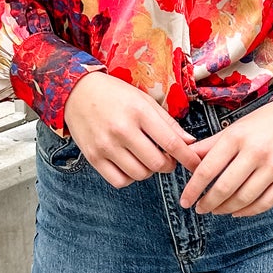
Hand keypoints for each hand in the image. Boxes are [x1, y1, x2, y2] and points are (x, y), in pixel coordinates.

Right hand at [62, 72, 201, 186]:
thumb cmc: (115, 94)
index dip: (188, 158)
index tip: (196, 165)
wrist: (76, 92)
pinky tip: (129, 165)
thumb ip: (168, 123)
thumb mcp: (144, 100)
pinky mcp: (93, 157)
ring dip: (149, 171)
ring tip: (145, 158)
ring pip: (139, 175)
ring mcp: (106, 145)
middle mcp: (122, 130)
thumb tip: (189, 143)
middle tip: (167, 158)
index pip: (171, 143)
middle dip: (168, 165)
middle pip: (157, 164)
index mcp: (139, 112)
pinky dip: (129, 178)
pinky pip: (119, 181)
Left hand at [178, 99, 272, 215]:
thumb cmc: (261, 124)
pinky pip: (265, 203)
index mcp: (237, 137)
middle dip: (207, 203)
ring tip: (216, 209)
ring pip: (244, 199)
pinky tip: (236, 211)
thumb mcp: (233, 129)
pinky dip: (247, 212)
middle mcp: (256, 151)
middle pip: (224, 188)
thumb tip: (183, 159)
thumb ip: (208, 146)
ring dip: (225, 209)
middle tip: (200, 208)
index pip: (207, 170)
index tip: (185, 201)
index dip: (192, 189)